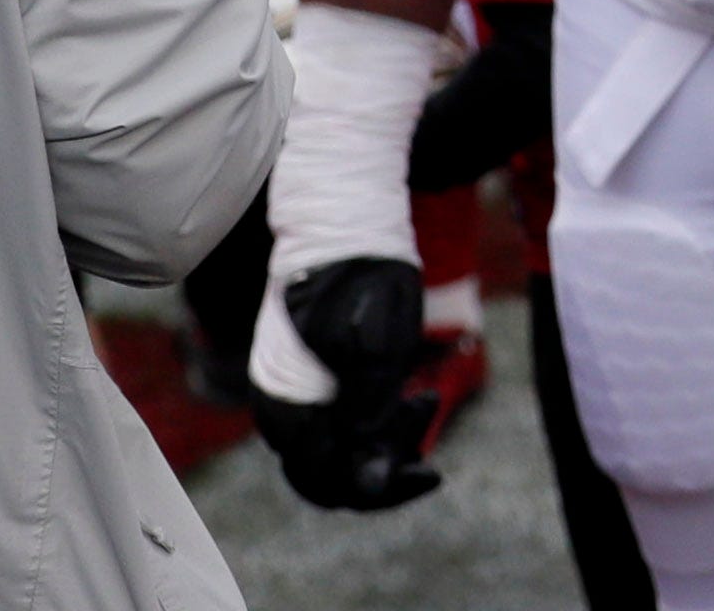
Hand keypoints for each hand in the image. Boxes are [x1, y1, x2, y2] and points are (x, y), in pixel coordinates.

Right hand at [248, 257, 443, 508]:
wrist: (344, 226)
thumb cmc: (361, 278)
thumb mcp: (374, 347)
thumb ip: (368, 414)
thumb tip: (369, 482)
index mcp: (287, 411)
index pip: (328, 481)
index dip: (380, 487)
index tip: (431, 471)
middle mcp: (282, 416)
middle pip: (335, 475)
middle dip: (388, 459)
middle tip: (428, 413)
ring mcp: (296, 401)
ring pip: (343, 452)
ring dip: (390, 439)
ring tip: (426, 398)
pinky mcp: (315, 387)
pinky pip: (345, 427)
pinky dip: (382, 422)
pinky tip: (414, 395)